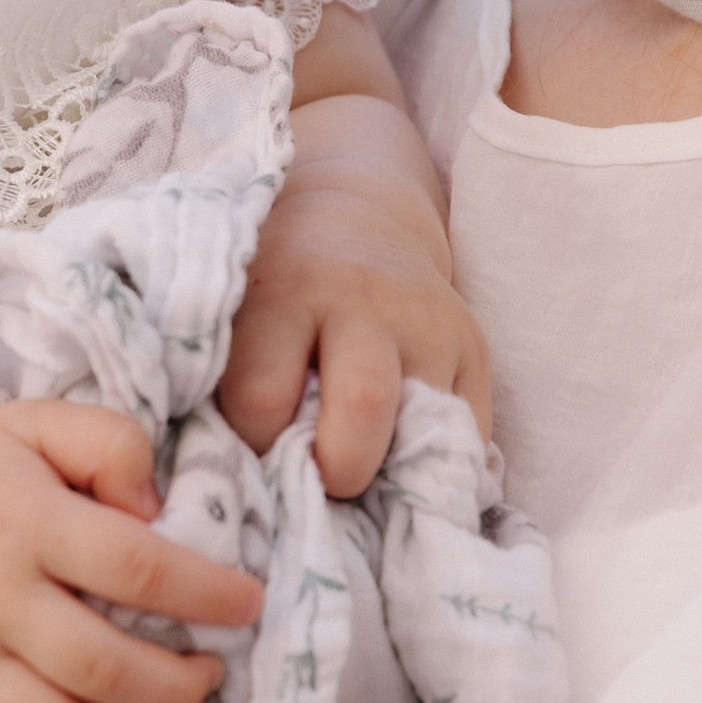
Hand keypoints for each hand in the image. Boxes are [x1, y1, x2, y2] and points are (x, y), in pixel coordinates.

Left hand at [221, 106, 490, 496]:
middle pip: (362, 407)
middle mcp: (364, 300)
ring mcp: (429, 324)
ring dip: (388, 473)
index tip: (252, 443)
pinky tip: (396, 453)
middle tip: (318, 477)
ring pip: (422, 432)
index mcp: (284, 292)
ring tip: (358, 466)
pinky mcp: (473, 348)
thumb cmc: (273, 288)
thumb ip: (228, 382)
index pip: (261, 398)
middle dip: (337, 470)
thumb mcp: (234, 313)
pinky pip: (465, 438)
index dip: (252, 441)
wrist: (356, 219)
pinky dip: (428, 464)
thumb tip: (238, 484)